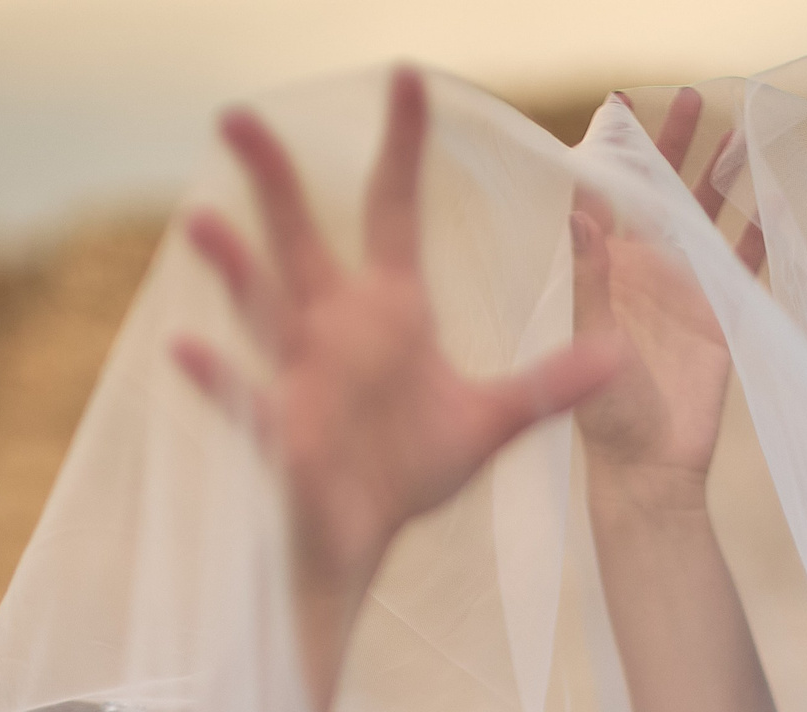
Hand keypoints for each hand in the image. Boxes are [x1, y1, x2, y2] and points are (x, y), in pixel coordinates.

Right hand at [174, 69, 622, 628]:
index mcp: (390, 310)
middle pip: (301, 239)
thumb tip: (620, 355)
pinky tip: (186, 350)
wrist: (367, 537)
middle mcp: (335, 327)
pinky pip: (241, 396)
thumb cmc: (412, 471)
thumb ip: (548, 385)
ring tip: (203, 224)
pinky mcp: (278, 426)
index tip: (405, 78)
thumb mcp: (491, 421)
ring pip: (260, 306)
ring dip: (234, 268)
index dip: (402, 147)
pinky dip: (216, 377)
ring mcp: (299, 372)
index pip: (395, 210)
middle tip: (241, 117)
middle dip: (275, 181)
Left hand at [572, 89, 762, 505]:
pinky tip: (775, 200)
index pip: (605, 197)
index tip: (618, 108)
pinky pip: (744, 263)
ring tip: (741, 133)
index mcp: (606, 272)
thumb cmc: (606, 415)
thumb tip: (580, 213)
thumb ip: (590, 279)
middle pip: (660, 193)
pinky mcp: (721, 315)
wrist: (651, 468)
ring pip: (706, 219)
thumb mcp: (589, 341)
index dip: (610, 152)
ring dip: (721, 178)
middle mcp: (645, 271)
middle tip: (689, 99)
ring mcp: (685, 290)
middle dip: (673, 147)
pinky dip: (760, 233)